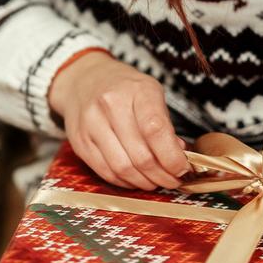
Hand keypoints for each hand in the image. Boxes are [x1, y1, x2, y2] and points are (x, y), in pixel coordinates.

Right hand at [49, 51, 189, 189]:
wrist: (83, 79)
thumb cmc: (124, 88)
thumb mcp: (152, 93)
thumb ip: (165, 124)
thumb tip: (179, 155)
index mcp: (137, 91)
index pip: (156, 130)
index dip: (172, 157)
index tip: (183, 169)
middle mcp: (111, 105)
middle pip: (140, 156)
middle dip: (162, 176)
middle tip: (173, 181)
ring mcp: (91, 125)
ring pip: (122, 168)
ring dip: (144, 182)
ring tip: (156, 181)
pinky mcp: (80, 142)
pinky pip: (106, 172)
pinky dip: (125, 181)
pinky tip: (136, 179)